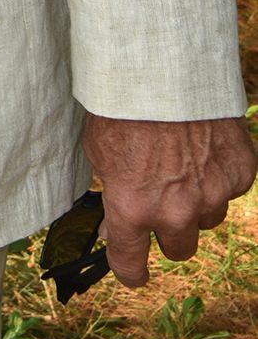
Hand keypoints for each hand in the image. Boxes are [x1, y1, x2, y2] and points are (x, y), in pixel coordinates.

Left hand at [81, 111, 255, 285]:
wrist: (163, 66)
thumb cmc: (121, 103)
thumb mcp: (97, 149)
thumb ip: (111, 188)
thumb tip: (113, 216)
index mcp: (132, 208)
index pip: (130, 263)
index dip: (130, 270)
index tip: (132, 271)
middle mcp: (175, 211)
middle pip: (179, 250)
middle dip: (169, 232)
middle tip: (162, 205)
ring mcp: (212, 195)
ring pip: (208, 219)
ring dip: (197, 202)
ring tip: (182, 163)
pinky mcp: (240, 175)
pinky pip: (230, 189)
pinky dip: (218, 174)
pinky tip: (203, 146)